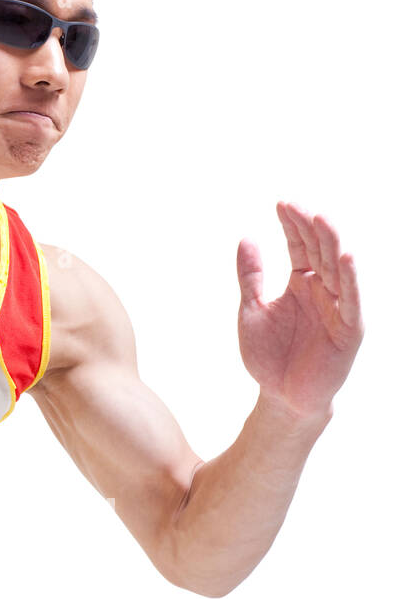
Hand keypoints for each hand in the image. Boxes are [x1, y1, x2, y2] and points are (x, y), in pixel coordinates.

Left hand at [235, 201, 362, 419]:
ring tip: (321, 218)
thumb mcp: (252, 309)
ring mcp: (338, 308)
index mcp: (301, 284)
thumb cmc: (268, 355)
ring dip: (332, 244)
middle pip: (321, 251)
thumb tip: (246, 237)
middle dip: (310, 227)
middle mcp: (323, 291)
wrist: (280, 396)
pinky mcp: (349, 329)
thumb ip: (251, 276)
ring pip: (338, 269)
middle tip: (294, 204)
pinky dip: (350, 278)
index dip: (293, 225)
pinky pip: (351, 300)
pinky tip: (346, 256)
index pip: (301, 246)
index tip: (281, 203)